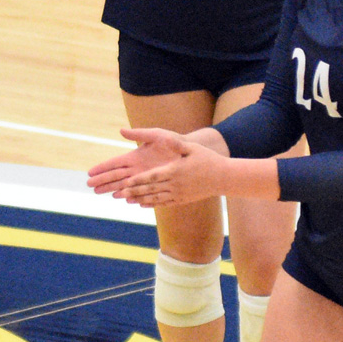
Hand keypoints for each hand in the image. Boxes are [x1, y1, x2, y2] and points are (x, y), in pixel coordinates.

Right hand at [86, 128, 187, 193]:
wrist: (190, 151)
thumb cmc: (173, 141)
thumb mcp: (156, 135)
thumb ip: (139, 134)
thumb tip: (121, 131)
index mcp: (134, 156)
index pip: (114, 163)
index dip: (102, 168)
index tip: (90, 173)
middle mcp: (137, 168)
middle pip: (116, 176)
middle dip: (103, 181)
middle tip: (90, 186)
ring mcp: (145, 177)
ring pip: (125, 185)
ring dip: (113, 189)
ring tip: (100, 193)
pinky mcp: (155, 183)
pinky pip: (141, 191)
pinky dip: (132, 195)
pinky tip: (123, 199)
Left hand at [103, 128, 227, 207]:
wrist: (224, 178)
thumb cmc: (208, 160)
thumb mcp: (192, 148)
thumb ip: (176, 144)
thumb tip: (165, 137)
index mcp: (175, 171)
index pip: (152, 177)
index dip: (137, 180)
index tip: (125, 182)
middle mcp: (175, 184)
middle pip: (150, 189)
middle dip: (133, 191)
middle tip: (118, 193)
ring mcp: (179, 193)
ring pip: (155, 198)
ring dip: (139, 199)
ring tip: (126, 200)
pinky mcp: (182, 199)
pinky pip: (164, 203)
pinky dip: (152, 204)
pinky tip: (142, 204)